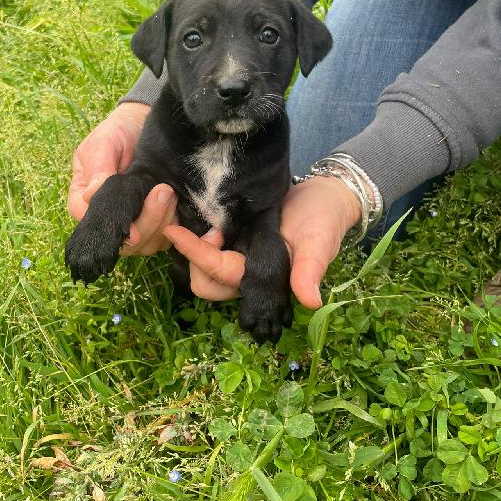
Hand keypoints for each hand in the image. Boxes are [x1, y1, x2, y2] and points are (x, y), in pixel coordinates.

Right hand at [67, 102, 177, 255]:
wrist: (145, 126)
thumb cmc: (118, 131)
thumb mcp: (104, 141)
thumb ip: (99, 166)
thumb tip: (89, 196)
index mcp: (84, 201)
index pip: (91, 224)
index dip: (111, 229)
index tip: (133, 229)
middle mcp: (108, 219)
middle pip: (123, 242)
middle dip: (147, 221)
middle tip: (163, 191)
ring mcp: (132, 224)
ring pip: (146, 243)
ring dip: (162, 222)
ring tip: (171, 192)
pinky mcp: (155, 224)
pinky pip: (164, 238)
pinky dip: (173, 226)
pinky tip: (178, 203)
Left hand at [163, 176, 361, 308]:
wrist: (326, 198)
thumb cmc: (324, 221)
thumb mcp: (319, 242)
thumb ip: (311, 269)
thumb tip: (310, 302)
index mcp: (263, 280)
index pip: (223, 274)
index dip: (197, 255)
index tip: (174, 232)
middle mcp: (247, 274)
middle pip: (205, 283)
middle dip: (194, 259)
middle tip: (211, 229)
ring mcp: (240, 259)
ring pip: (203, 268)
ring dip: (196, 247)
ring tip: (213, 223)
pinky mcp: (237, 241)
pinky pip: (209, 248)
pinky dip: (197, 238)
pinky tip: (197, 218)